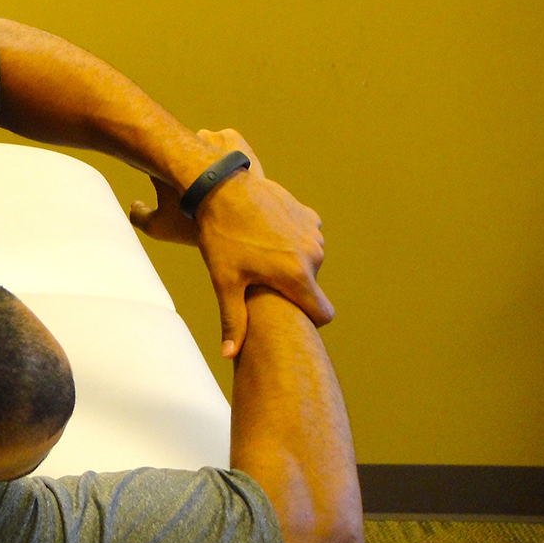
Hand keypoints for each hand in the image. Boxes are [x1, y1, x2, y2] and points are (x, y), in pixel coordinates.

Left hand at [132, 129, 332, 357]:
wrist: (221, 187)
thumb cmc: (220, 236)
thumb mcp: (224, 281)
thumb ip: (233, 320)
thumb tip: (230, 355)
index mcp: (297, 275)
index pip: (322, 314)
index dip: (308, 319)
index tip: (290, 318)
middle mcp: (313, 254)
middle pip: (311, 286)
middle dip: (292, 288)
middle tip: (261, 281)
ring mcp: (313, 233)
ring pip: (310, 262)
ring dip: (292, 263)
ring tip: (260, 257)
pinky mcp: (308, 215)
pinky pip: (307, 238)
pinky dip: (292, 241)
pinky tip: (266, 236)